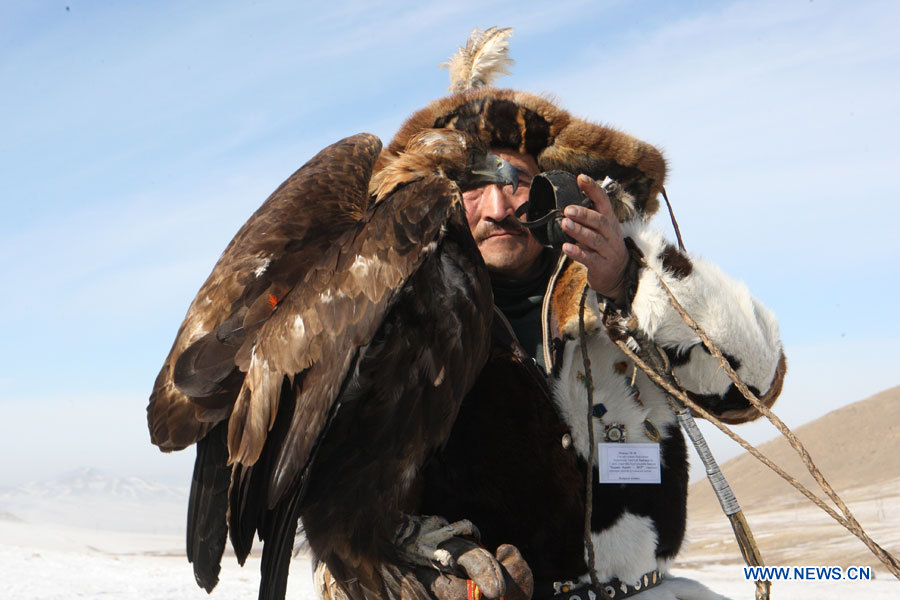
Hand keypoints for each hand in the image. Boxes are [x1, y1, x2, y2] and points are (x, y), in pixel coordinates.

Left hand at [560, 175, 628, 303]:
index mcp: (610, 221)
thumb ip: (588, 216)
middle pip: (600, 221)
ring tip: (564, 224)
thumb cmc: (603, 246)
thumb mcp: (601, 229)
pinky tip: (565, 247)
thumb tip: (566, 199)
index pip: (603, 201)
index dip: (593, 189)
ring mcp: (607, 250)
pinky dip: (577, 252)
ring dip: (578, 231)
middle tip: (567, 209)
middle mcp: (611, 233)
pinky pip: (589, 258)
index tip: (581, 177)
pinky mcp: (601, 266)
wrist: (619, 275)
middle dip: (584, 214)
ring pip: (594, 239)